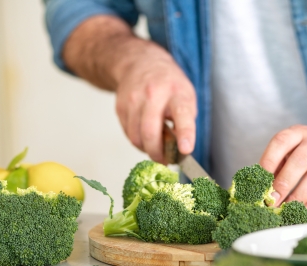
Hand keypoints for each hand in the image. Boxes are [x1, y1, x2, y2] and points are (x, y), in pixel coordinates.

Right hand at [113, 40, 196, 162]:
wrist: (141, 62)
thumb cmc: (169, 85)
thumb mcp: (186, 97)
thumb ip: (185, 121)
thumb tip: (179, 149)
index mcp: (176, 93)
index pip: (182, 115)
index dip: (184, 134)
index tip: (185, 149)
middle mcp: (154, 94)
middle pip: (151, 131)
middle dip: (158, 153)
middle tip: (165, 161)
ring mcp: (134, 100)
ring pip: (136, 137)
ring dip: (147, 149)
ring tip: (156, 149)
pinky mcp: (120, 107)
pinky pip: (128, 133)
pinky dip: (138, 141)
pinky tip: (145, 136)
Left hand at [260, 125, 306, 215]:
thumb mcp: (294, 147)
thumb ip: (278, 164)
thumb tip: (262, 188)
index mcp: (298, 133)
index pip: (281, 142)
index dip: (269, 161)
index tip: (261, 180)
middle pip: (300, 161)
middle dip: (284, 183)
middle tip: (273, 200)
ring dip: (298, 198)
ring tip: (286, 209)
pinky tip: (302, 212)